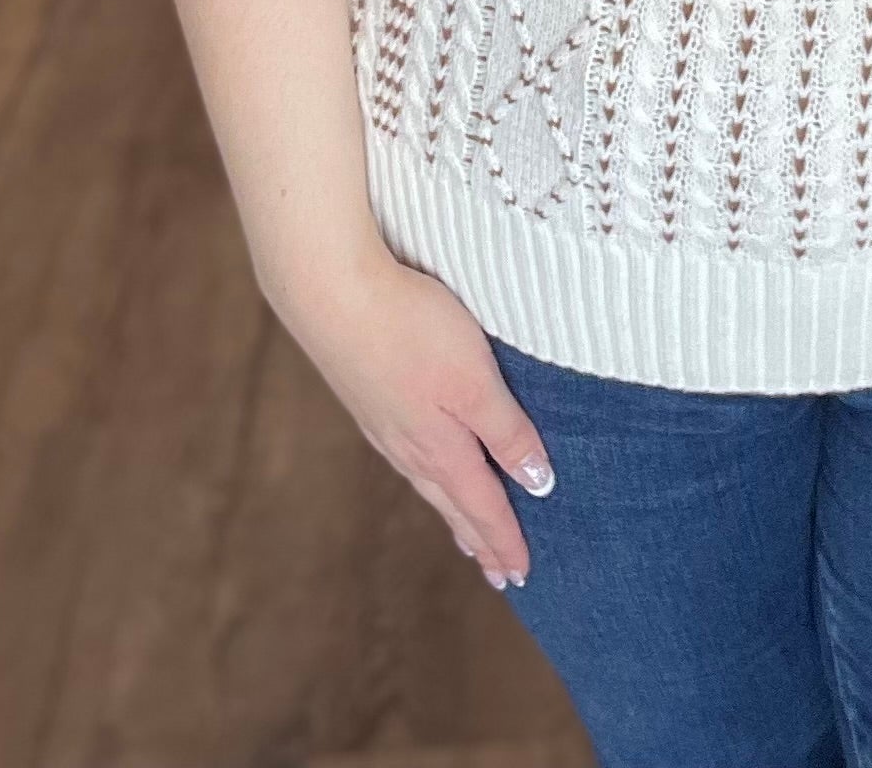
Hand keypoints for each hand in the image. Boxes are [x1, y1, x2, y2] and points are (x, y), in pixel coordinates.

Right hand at [277, 239, 554, 589]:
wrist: (333, 297)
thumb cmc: (412, 332)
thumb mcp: (476, 381)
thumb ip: (507, 431)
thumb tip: (539, 485)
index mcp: (442, 449)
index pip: (484, 507)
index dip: (506, 540)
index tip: (523, 574)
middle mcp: (411, 448)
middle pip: (454, 504)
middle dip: (480, 540)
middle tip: (500, 574)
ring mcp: (385, 426)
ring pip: (428, 483)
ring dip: (454, 514)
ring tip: (467, 535)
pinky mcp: (369, 400)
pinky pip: (407, 459)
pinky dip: (428, 480)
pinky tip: (424, 468)